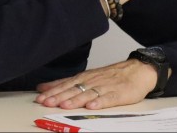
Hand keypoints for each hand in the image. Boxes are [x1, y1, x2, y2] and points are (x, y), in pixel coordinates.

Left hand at [34, 59, 155, 109]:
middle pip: (73, 90)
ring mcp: (105, 87)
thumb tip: (43, 87)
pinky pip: (107, 98)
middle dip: (59, 96)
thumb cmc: (110, 76)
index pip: (65, 85)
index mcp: (83, 78)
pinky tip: (92, 106)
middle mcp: (92, 82)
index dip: (52, 92)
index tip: (40, 98)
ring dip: (75, 100)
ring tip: (65, 105)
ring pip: (87, 94)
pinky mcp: (118, 94)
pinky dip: (99, 102)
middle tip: (47, 102)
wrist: (136, 70)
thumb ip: (65, 83)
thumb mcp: (85, 77)